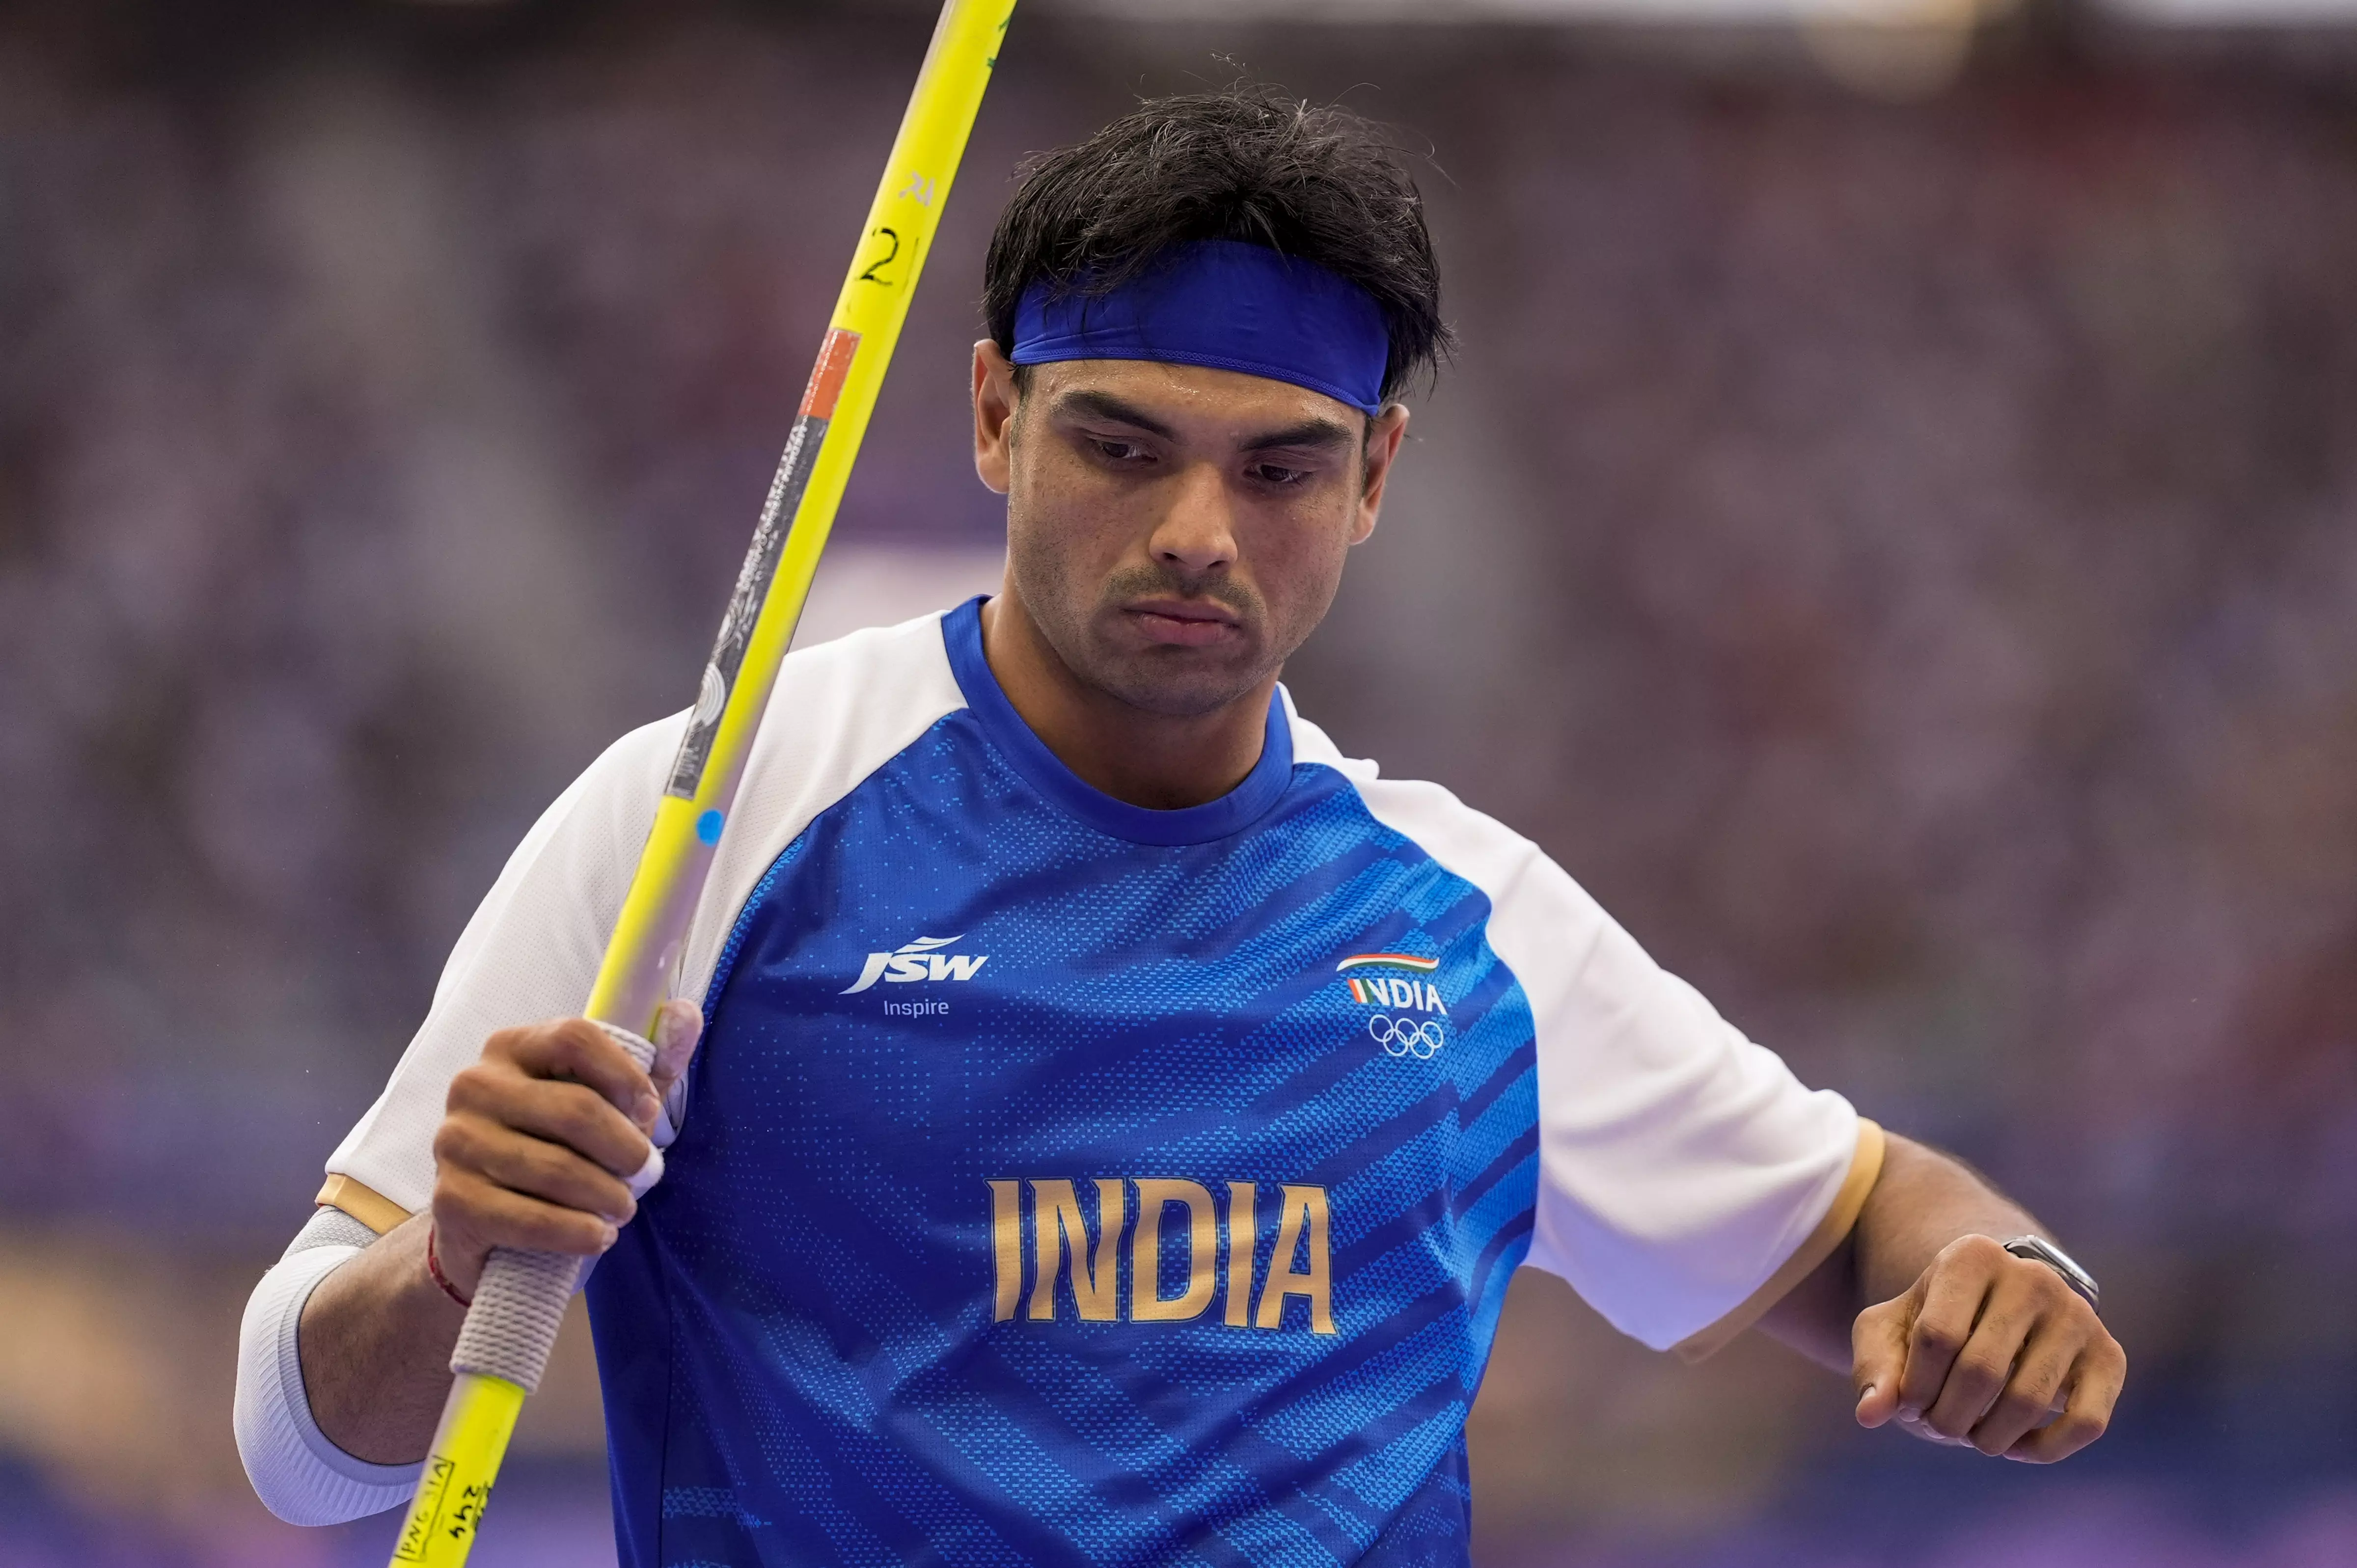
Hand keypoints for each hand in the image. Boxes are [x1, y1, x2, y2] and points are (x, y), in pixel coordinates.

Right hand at [428, 1001, 702, 1299]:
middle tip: (649, 1173)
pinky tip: (598, 1235)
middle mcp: (474, 1086)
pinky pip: (532, 1218)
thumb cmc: (557, 1150)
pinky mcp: (451, 1201)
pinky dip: (578, 1232)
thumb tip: (685, 1013)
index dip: (625, 1075)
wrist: (488, 1225)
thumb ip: (651, 1060)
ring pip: (558, 1168)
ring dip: (608, 1195)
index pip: (575, 1038)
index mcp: (510, 1048)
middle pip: (575, 1108)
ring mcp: (455, 1143)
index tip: (650, 1110)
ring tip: (624, 1207)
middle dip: (626, 1149)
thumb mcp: (608, 1103)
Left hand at [1852, 1233, 2125, 1461]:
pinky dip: (2043, 1449)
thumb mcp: (1889, 1330)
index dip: (1915, 1387)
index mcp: (1973, 1256)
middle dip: (1947, 1416)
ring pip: (2029, 1402)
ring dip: (1988, 1437)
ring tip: (1969, 1432)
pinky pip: (2085, 1423)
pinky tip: (2013, 1444)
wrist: (1999, 1308)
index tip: (1908, 1402)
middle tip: (1938, 1424)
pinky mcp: (2110, 1356)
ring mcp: (2078, 1314)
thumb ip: (1874, 1368)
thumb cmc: (1936, 1319)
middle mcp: (2033, 1277)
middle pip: (1981, 1372)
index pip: (1937, 1337)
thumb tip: (1871, 1414)